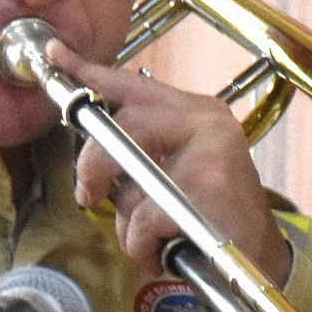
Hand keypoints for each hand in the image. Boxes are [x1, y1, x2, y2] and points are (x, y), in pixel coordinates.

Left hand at [44, 41, 291, 283]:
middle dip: (93, 166)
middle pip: (123, 126)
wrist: (257, 257)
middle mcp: (207, 123)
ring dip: (128, 222)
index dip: (90, 72)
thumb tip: (87, 139)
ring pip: (131, 180)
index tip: (55, 54)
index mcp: (195, 112)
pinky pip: (144, 220)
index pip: (134, 84)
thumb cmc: (208, 214)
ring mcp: (210, 155)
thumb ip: (136, 150)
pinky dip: (142, 246)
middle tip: (87, 194)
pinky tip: (162, 253)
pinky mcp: (209, 192)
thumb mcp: (171, 171)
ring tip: (150, 237)